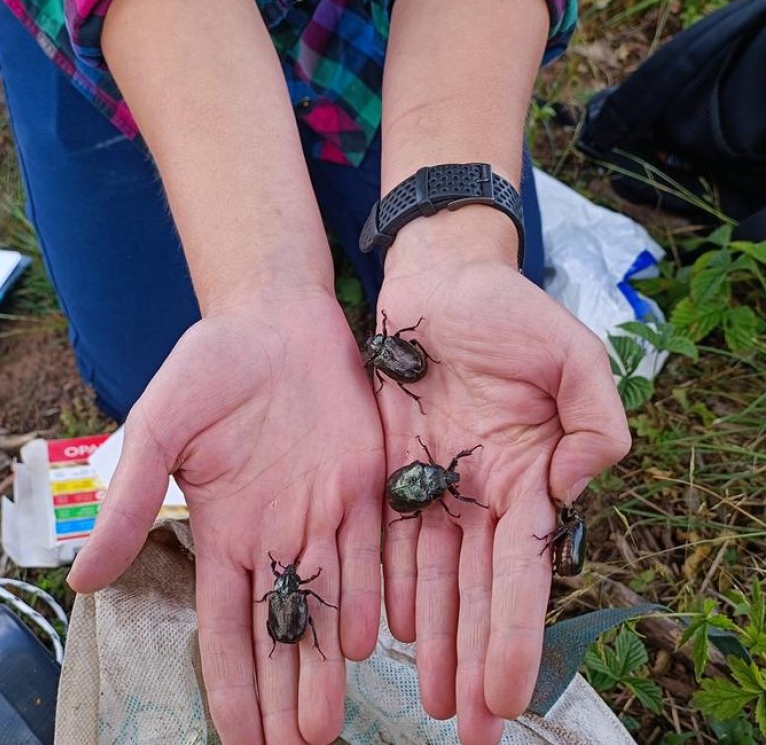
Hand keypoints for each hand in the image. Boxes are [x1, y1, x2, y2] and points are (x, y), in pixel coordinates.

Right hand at [68, 292, 384, 744]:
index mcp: (227, 529)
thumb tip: (83, 578)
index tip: (238, 739)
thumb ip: (130, 500)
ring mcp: (323, 510)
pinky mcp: (366, 482)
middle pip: (280, 628)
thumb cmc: (211, 367)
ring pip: (327, 601)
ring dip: (326, 662)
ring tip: (325, 721)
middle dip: (284, 690)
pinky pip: (371, 546)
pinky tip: (370, 639)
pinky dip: (370, 592)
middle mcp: (278, 532)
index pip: (227, 623)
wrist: (274, 319)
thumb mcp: (160, 429)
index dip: (230, 681)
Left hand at [377, 212, 630, 744]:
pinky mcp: (387, 468)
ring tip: (431, 697)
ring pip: (430, 576)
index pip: (522, 571)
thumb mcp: (574, 357)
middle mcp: (480, 493)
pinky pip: (385, 535)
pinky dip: (388, 584)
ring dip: (433, 639)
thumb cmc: (510, 313)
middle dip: (475, 659)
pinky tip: (387, 631)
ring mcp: (432, 484)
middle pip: (476, 592)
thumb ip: (596, 421)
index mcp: (527, 475)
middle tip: (470, 729)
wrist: (441, 283)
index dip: (515, 633)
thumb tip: (570, 488)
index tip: (511, 695)